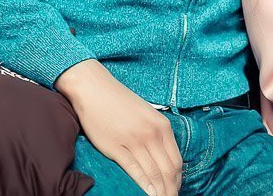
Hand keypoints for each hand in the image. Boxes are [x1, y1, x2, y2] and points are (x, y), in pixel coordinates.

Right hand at [56, 60, 180, 195]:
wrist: (94, 88)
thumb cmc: (119, 102)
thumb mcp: (146, 115)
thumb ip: (157, 135)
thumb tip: (164, 160)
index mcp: (162, 126)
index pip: (176, 162)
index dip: (178, 181)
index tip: (175, 190)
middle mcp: (152, 133)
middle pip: (168, 170)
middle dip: (170, 190)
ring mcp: (134, 140)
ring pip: (153, 173)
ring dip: (159, 192)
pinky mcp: (115, 146)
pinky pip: (133, 170)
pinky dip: (143, 185)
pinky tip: (146, 194)